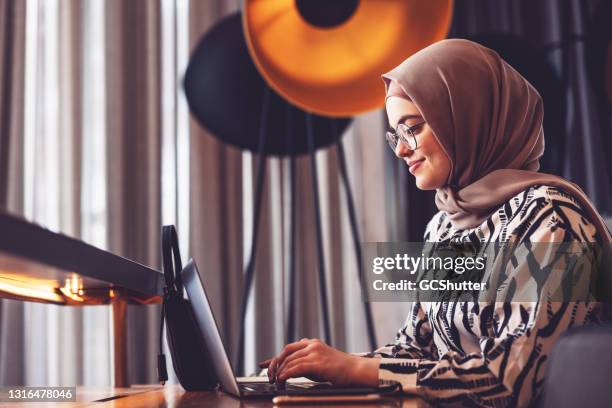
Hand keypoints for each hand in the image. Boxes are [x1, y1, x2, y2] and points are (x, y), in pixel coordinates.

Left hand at [258, 338, 379, 385]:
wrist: (355, 370)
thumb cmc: (338, 369)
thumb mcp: (318, 362)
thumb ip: (303, 363)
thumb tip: (286, 370)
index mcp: (311, 343)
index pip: (287, 349)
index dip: (274, 358)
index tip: (263, 365)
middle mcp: (311, 345)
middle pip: (285, 353)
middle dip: (274, 365)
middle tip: (270, 377)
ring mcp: (314, 352)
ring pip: (289, 361)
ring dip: (279, 373)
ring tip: (276, 382)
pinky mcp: (317, 362)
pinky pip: (296, 368)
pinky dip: (286, 374)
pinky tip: (282, 381)